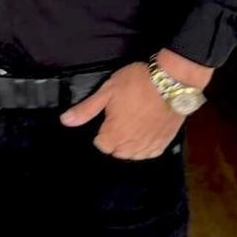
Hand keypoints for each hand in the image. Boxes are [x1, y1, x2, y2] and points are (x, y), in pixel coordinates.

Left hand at [60, 62, 183, 159]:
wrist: (171, 81)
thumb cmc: (136, 83)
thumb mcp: (107, 91)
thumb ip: (86, 109)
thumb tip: (65, 121)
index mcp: (114, 134)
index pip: (101, 145)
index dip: (101, 133)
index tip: (106, 121)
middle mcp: (131, 145)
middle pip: (117, 152)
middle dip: (114, 141)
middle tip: (118, 122)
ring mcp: (149, 145)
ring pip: (134, 155)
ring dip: (129, 146)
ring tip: (131, 129)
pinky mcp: (165, 142)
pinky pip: (151, 153)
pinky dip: (146, 148)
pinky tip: (145, 136)